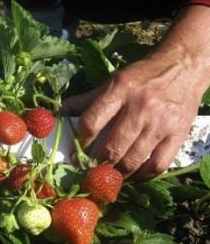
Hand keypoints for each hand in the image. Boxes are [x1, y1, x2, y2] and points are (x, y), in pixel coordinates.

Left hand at [63, 53, 204, 178]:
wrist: (183, 67)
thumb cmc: (141, 77)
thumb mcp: (112, 82)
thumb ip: (86, 100)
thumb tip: (60, 115)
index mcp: (119, 90)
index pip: (91, 123)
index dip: (80, 143)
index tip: (76, 153)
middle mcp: (140, 107)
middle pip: (111, 148)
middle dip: (96, 165)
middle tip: (89, 171)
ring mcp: (160, 123)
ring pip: (132, 161)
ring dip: (116, 174)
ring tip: (107, 176)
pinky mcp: (178, 135)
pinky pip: (157, 165)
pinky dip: (142, 175)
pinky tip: (132, 174)